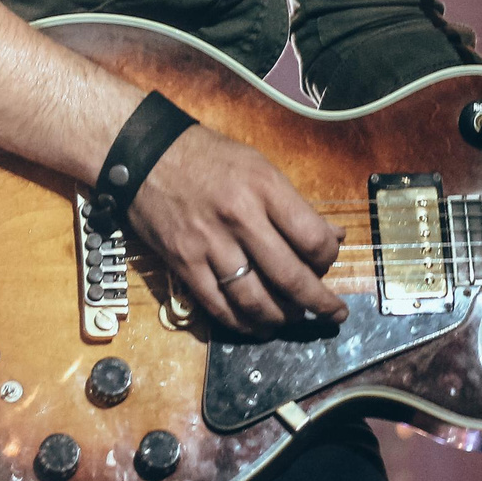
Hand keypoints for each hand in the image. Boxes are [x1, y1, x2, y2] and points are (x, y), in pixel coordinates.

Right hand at [123, 126, 347, 336]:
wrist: (147, 155)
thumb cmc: (209, 158)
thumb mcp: (259, 167)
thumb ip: (295, 205)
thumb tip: (335, 237)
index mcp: (265, 187)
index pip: (313, 238)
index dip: (329, 259)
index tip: (328, 263)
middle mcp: (240, 217)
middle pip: (290, 277)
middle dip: (318, 303)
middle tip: (333, 314)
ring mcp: (210, 244)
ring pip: (255, 300)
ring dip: (280, 319)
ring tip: (292, 319)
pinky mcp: (184, 263)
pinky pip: (218, 307)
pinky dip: (242, 323)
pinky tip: (256, 325)